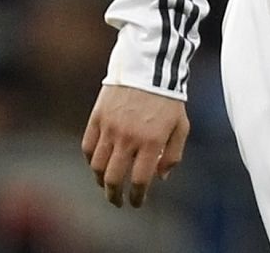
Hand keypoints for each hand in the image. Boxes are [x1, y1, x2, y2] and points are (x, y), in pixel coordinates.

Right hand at [81, 84, 189, 208]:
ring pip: (97, 166)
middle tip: (117, 201)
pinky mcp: (97, 118)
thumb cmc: (169, 98)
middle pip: (113, 178)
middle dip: (114, 195)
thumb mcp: (181, 126)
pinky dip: (90, 160)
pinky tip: (97, 164)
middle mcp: (128, 138)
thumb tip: (161, 177)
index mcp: (152, 141)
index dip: (137, 196)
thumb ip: (174, 154)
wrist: (150, 67)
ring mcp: (110, 128)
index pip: (140, 180)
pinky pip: (88, 147)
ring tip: (106, 185)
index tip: (137, 203)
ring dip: (101, 181)